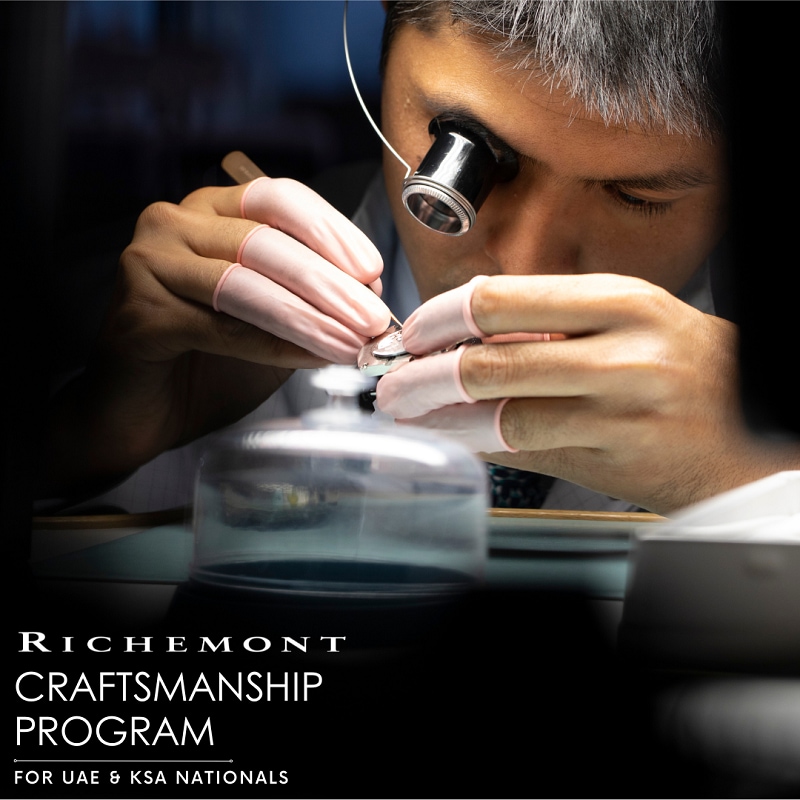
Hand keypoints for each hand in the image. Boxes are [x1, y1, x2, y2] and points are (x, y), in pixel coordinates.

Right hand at [43, 177, 390, 496]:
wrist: (146, 416)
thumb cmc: (211, 365)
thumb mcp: (276, 323)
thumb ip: (311, 301)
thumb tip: (369, 292)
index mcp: (209, 212)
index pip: (278, 199)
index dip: (331, 230)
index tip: (372, 269)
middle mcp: (173, 223)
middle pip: (266, 239)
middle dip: (330, 282)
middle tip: (373, 318)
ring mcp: (150, 263)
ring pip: (246, 279)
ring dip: (310, 314)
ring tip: (353, 342)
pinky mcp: (139, 312)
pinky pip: (222, 325)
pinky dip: (273, 345)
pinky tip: (312, 358)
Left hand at [376, 274, 798, 513]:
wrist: (753, 427)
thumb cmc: (686, 367)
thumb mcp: (629, 321)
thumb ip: (552, 324)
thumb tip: (463, 334)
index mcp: (619, 301)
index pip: (501, 299)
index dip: (441, 317)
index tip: (413, 332)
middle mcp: (621, 353)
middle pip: (490, 359)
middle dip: (423, 375)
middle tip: (393, 384)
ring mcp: (619, 412)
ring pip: (500, 413)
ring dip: (441, 417)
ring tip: (411, 415)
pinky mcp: (614, 461)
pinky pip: (527, 452)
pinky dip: (479, 446)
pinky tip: (455, 439)